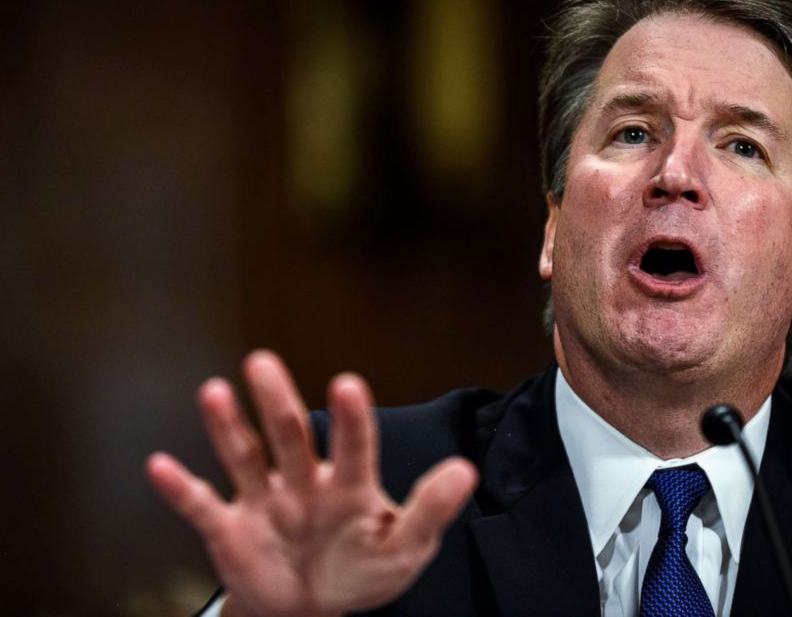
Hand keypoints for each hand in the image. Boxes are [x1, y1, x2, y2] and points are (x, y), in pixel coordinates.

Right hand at [145, 350, 477, 616]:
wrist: (313, 608)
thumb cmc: (361, 569)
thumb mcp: (404, 547)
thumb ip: (430, 511)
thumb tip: (465, 470)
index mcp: (349, 486)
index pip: (354, 447)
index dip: (352, 420)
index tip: (347, 384)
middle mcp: (303, 482)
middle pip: (290, 437)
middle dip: (277, 402)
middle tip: (263, 364)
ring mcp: (264, 503)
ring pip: (245, 458)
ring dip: (227, 427)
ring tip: (215, 392)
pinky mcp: (231, 530)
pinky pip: (202, 507)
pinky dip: (180, 490)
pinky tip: (160, 465)